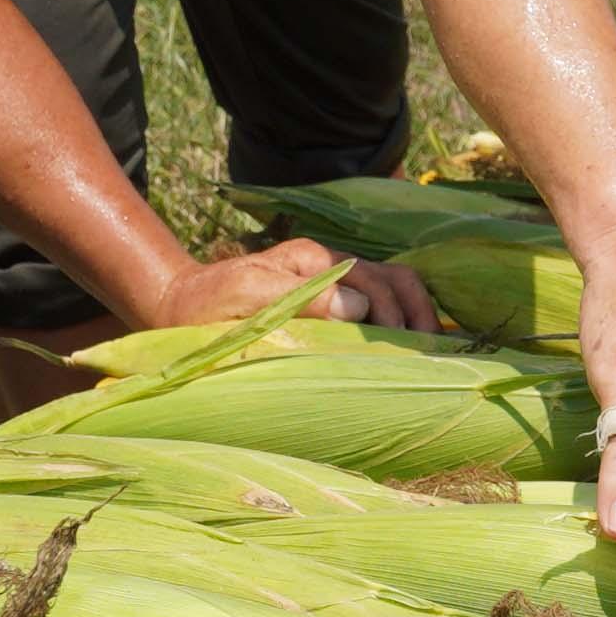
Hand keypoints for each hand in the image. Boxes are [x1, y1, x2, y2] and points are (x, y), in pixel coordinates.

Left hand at [136, 235, 430, 333]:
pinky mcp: (330, 305)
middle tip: (434, 356)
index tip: (404, 351)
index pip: (378, 280)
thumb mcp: (247, 296)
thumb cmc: (209, 304)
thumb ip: (302, 299)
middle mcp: (331, 267)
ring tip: (431, 356)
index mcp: (317, 260)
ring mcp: (333, 285)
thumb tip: (359, 308)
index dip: (397, 316)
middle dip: (420, 314)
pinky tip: (409, 351)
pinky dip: (401, 324)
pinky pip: (378, 308)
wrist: (181, 306)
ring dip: (416, 318)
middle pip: (397, 280)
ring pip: (395, 290)